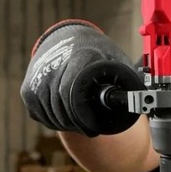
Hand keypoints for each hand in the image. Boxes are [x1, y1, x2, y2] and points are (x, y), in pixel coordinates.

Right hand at [20, 20, 142, 136]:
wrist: (68, 41)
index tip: (92, 129)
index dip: (82, 116)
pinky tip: (66, 115)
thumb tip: (142, 101)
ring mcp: (39, 77)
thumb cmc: (98, 55)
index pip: (72, 91)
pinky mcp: (28, 88)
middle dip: (77, 123)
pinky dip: (53, 120)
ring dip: (66, 124)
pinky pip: (40, 114)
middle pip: (61, 107)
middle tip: (90, 130)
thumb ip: (128, 81)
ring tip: (80, 122)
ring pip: (50, 114)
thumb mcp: (118, 62)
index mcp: (81, 56)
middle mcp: (55, 64)